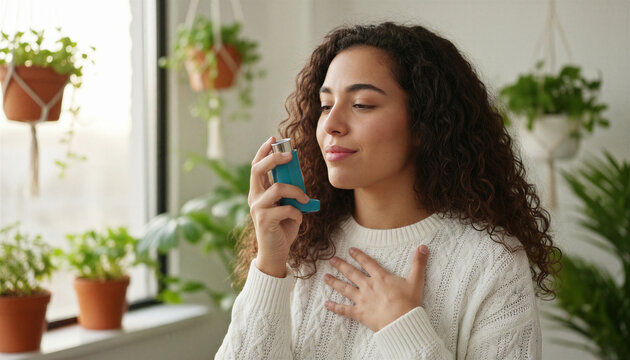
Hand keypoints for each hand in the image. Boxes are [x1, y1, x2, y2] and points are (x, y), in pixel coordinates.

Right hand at [248, 136, 309, 277]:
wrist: (276, 254)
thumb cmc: (282, 228)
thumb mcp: (287, 206)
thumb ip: (289, 192)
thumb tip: (298, 177)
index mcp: (258, 192)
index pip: (256, 166)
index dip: (263, 151)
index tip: (274, 138)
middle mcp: (254, 197)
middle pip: (258, 169)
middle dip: (274, 158)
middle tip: (289, 154)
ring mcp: (257, 208)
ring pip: (277, 188)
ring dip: (296, 191)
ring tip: (305, 200)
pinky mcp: (265, 220)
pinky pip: (286, 208)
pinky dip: (296, 212)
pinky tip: (298, 218)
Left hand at [324, 245, 428, 331]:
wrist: (402, 322)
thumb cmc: (409, 303)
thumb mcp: (416, 280)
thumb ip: (418, 263)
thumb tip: (424, 247)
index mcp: (380, 277)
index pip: (367, 263)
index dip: (358, 255)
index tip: (350, 249)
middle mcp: (368, 286)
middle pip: (351, 273)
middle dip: (341, 265)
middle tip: (331, 259)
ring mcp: (362, 299)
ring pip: (344, 289)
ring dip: (334, 282)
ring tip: (325, 277)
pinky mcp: (359, 313)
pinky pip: (344, 310)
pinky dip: (335, 307)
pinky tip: (326, 304)